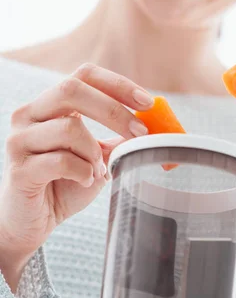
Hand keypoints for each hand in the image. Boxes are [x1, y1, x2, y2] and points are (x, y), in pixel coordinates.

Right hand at [0, 64, 152, 288]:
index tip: (148, 102)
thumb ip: (119, 138)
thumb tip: (155, 124)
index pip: (84, 76)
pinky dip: (82, 172)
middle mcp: (30, 115)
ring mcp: (20, 140)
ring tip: (97, 170)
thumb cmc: (64, 184)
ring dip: (95, 152)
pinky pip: (61, 161)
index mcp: (51, 105)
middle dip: (113, 110)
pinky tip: (84, 181)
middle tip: (140, 132)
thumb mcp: (98, 156)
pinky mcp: (19, 169)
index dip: (117, 84)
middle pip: (72, 90)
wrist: (33, 221)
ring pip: (69, 128)